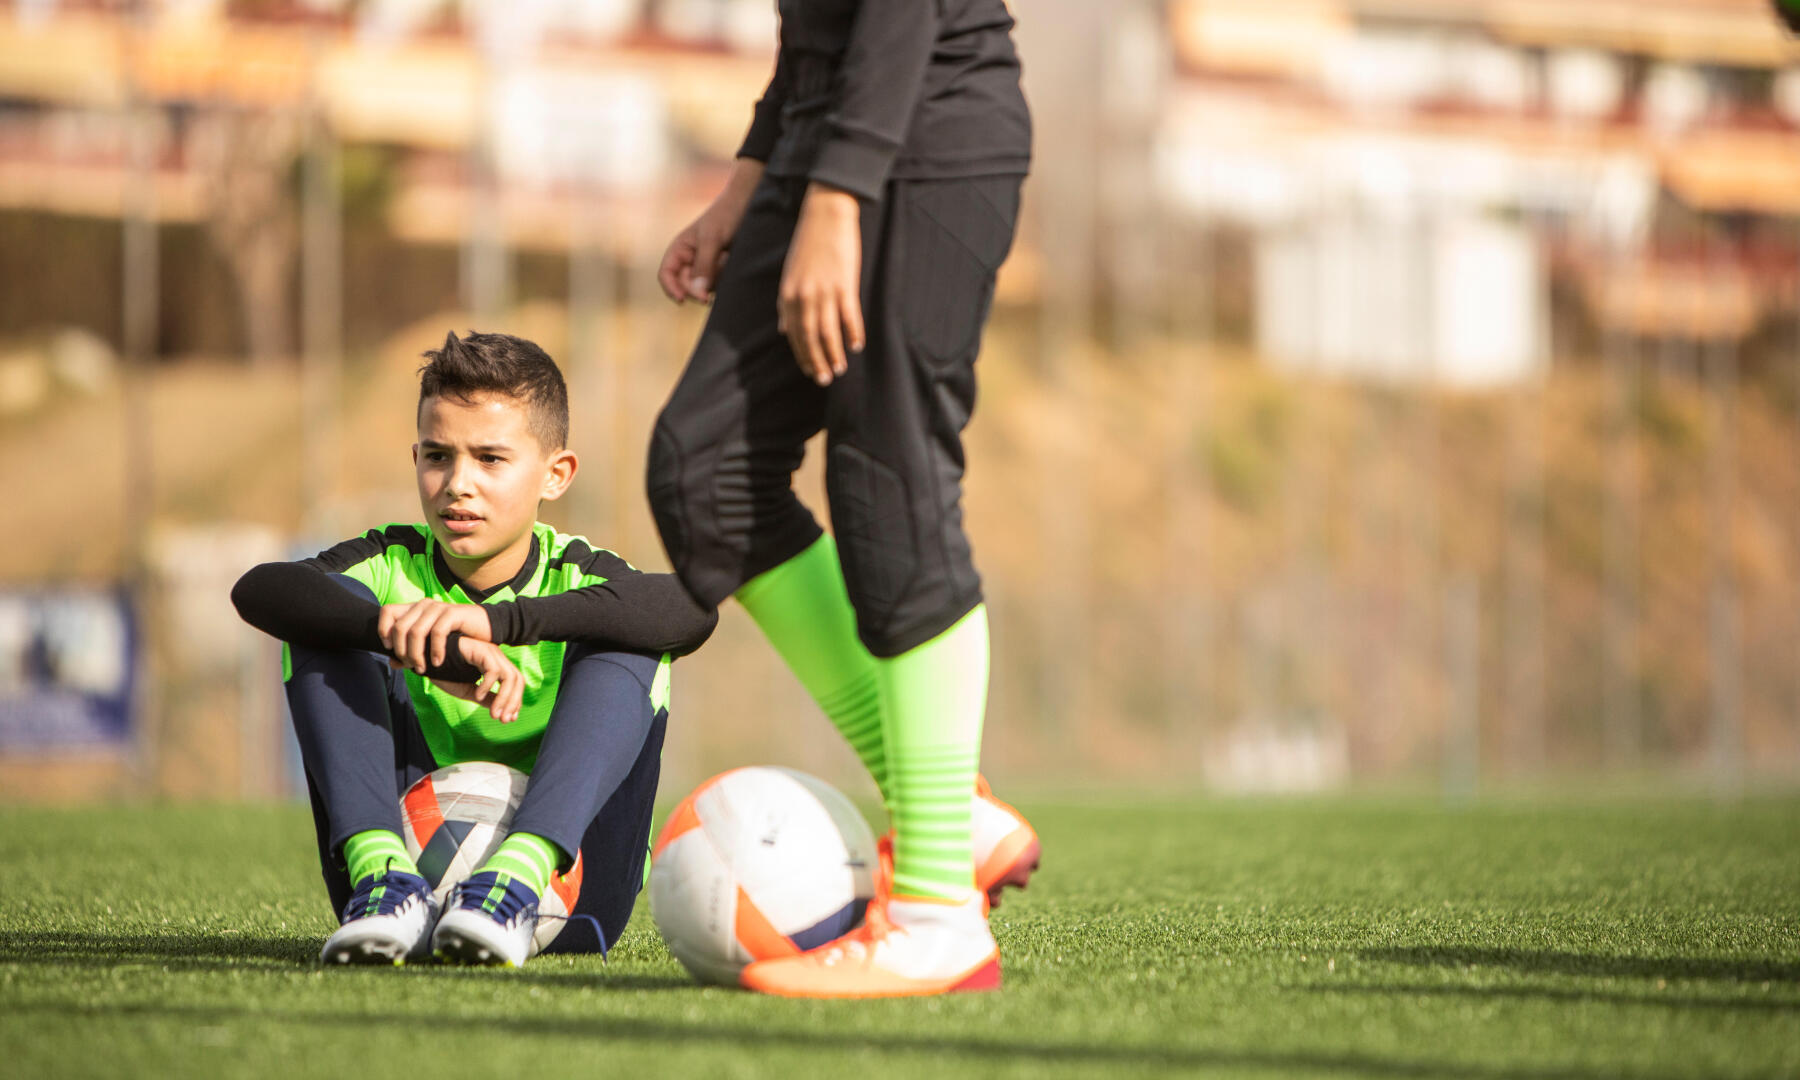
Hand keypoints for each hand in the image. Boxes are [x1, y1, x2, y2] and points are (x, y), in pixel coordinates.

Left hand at [378, 599, 492, 673]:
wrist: (487, 627)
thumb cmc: (456, 637)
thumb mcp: (431, 644)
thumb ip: (412, 652)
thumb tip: (391, 663)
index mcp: (416, 608)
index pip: (387, 611)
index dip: (383, 630)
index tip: (390, 649)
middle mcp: (424, 605)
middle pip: (399, 627)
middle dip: (402, 651)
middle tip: (412, 666)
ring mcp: (438, 607)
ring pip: (415, 631)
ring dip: (416, 654)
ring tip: (422, 668)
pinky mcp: (453, 613)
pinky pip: (437, 633)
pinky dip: (435, 650)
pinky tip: (438, 662)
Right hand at [430, 638, 524, 723]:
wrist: (426, 658)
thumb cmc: (445, 672)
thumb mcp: (468, 690)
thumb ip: (484, 698)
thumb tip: (500, 710)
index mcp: (495, 664)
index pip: (515, 683)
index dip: (515, 701)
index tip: (509, 719)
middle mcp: (496, 657)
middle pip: (517, 679)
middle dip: (513, 702)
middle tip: (504, 720)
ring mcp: (489, 651)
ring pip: (509, 676)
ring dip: (504, 698)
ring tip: (494, 714)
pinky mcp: (481, 650)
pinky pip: (493, 670)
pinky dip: (488, 685)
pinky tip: (477, 695)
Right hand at [658, 159, 763, 304]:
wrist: (749, 203)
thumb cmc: (726, 215)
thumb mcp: (712, 239)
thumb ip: (704, 266)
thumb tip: (698, 293)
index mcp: (680, 249)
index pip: (666, 274)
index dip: (671, 288)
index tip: (683, 300)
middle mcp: (691, 259)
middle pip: (687, 286)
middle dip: (699, 286)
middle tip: (713, 285)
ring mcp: (707, 265)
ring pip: (706, 287)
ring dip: (717, 279)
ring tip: (727, 256)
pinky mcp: (723, 269)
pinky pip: (721, 283)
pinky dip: (726, 276)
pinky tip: (732, 259)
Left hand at [779, 183, 865, 386]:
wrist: (825, 213)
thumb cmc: (808, 242)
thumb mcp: (790, 273)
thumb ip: (786, 302)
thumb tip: (783, 328)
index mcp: (788, 294)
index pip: (794, 334)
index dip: (802, 355)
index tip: (810, 370)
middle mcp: (803, 296)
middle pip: (810, 338)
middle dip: (817, 362)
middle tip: (825, 379)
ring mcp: (824, 291)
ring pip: (828, 333)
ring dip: (834, 355)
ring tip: (841, 369)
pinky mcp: (844, 285)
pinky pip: (849, 317)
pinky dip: (853, 333)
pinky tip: (857, 346)